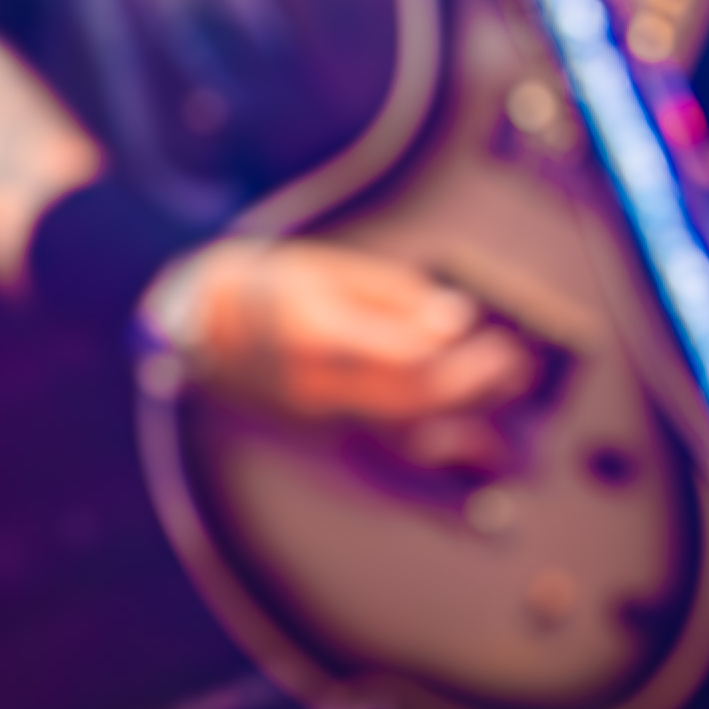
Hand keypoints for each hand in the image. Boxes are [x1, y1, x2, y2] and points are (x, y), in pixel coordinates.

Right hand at [154, 236, 537, 469]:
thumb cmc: (264, 285)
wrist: (197, 326)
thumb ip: (388, 292)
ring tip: (500, 389)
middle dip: (471, 383)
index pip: (404, 353)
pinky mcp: (320, 433)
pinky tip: (468, 429)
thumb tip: (453, 317)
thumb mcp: (321, 268)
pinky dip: (433, 435)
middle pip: (413, 397)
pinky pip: (388, 440)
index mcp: (314, 333)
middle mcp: (316, 384)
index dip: (453, 345)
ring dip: (462, 411)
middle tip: (511, 363)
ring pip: (407, 426)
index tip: (483, 328)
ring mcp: (316, 416)